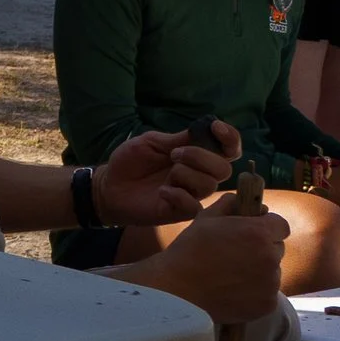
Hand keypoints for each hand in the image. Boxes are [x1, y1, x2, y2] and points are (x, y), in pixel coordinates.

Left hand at [96, 123, 233, 225]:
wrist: (109, 185)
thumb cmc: (131, 161)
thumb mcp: (152, 142)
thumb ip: (179, 139)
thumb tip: (206, 128)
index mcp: (197, 156)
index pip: (229, 149)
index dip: (231, 139)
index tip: (215, 128)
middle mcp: (200, 175)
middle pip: (224, 169)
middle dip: (200, 157)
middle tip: (173, 155)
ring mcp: (192, 195)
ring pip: (209, 184)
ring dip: (184, 174)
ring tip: (165, 175)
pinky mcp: (181, 212)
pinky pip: (194, 205)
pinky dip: (178, 195)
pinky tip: (162, 191)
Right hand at [150, 192, 289, 325]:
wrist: (180, 290)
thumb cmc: (189, 250)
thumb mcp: (205, 219)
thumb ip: (228, 205)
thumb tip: (241, 200)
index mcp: (257, 233)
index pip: (280, 225)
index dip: (267, 225)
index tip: (252, 229)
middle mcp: (270, 258)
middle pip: (277, 248)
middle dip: (263, 247)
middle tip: (237, 252)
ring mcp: (271, 284)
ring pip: (272, 271)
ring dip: (259, 269)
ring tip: (231, 273)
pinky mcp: (267, 305)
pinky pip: (267, 292)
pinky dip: (255, 290)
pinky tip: (233, 289)